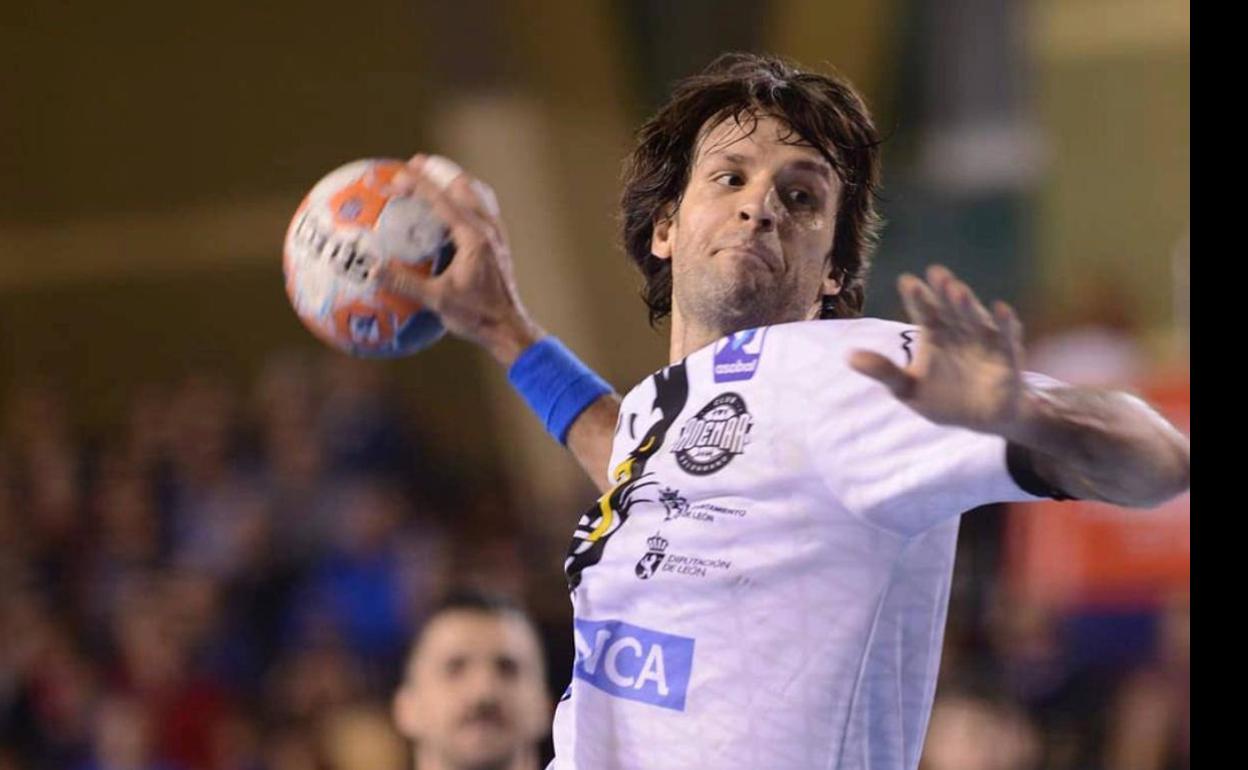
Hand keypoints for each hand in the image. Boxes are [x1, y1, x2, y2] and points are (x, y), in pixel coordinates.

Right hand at [381, 154, 543, 365]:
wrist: (510, 328)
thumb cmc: (476, 316)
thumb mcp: (437, 300)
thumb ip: (404, 283)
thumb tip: (372, 268)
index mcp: (473, 238)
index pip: (442, 200)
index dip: (419, 183)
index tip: (398, 173)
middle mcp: (488, 229)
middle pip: (463, 186)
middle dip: (439, 171)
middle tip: (415, 161)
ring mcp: (497, 235)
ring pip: (477, 194)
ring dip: (455, 181)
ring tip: (436, 175)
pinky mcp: (499, 245)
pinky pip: (484, 209)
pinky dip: (468, 198)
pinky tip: (456, 205)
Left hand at [848, 265, 1026, 434]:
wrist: (981, 420)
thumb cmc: (943, 399)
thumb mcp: (907, 388)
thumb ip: (883, 371)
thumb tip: (848, 356)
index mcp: (935, 334)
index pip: (924, 310)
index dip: (917, 296)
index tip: (907, 281)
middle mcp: (959, 331)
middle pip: (950, 307)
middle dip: (943, 291)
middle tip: (935, 272)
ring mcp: (984, 341)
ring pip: (975, 318)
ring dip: (967, 304)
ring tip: (956, 289)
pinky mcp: (1006, 357)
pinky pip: (1006, 337)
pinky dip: (1005, 324)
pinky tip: (1000, 309)